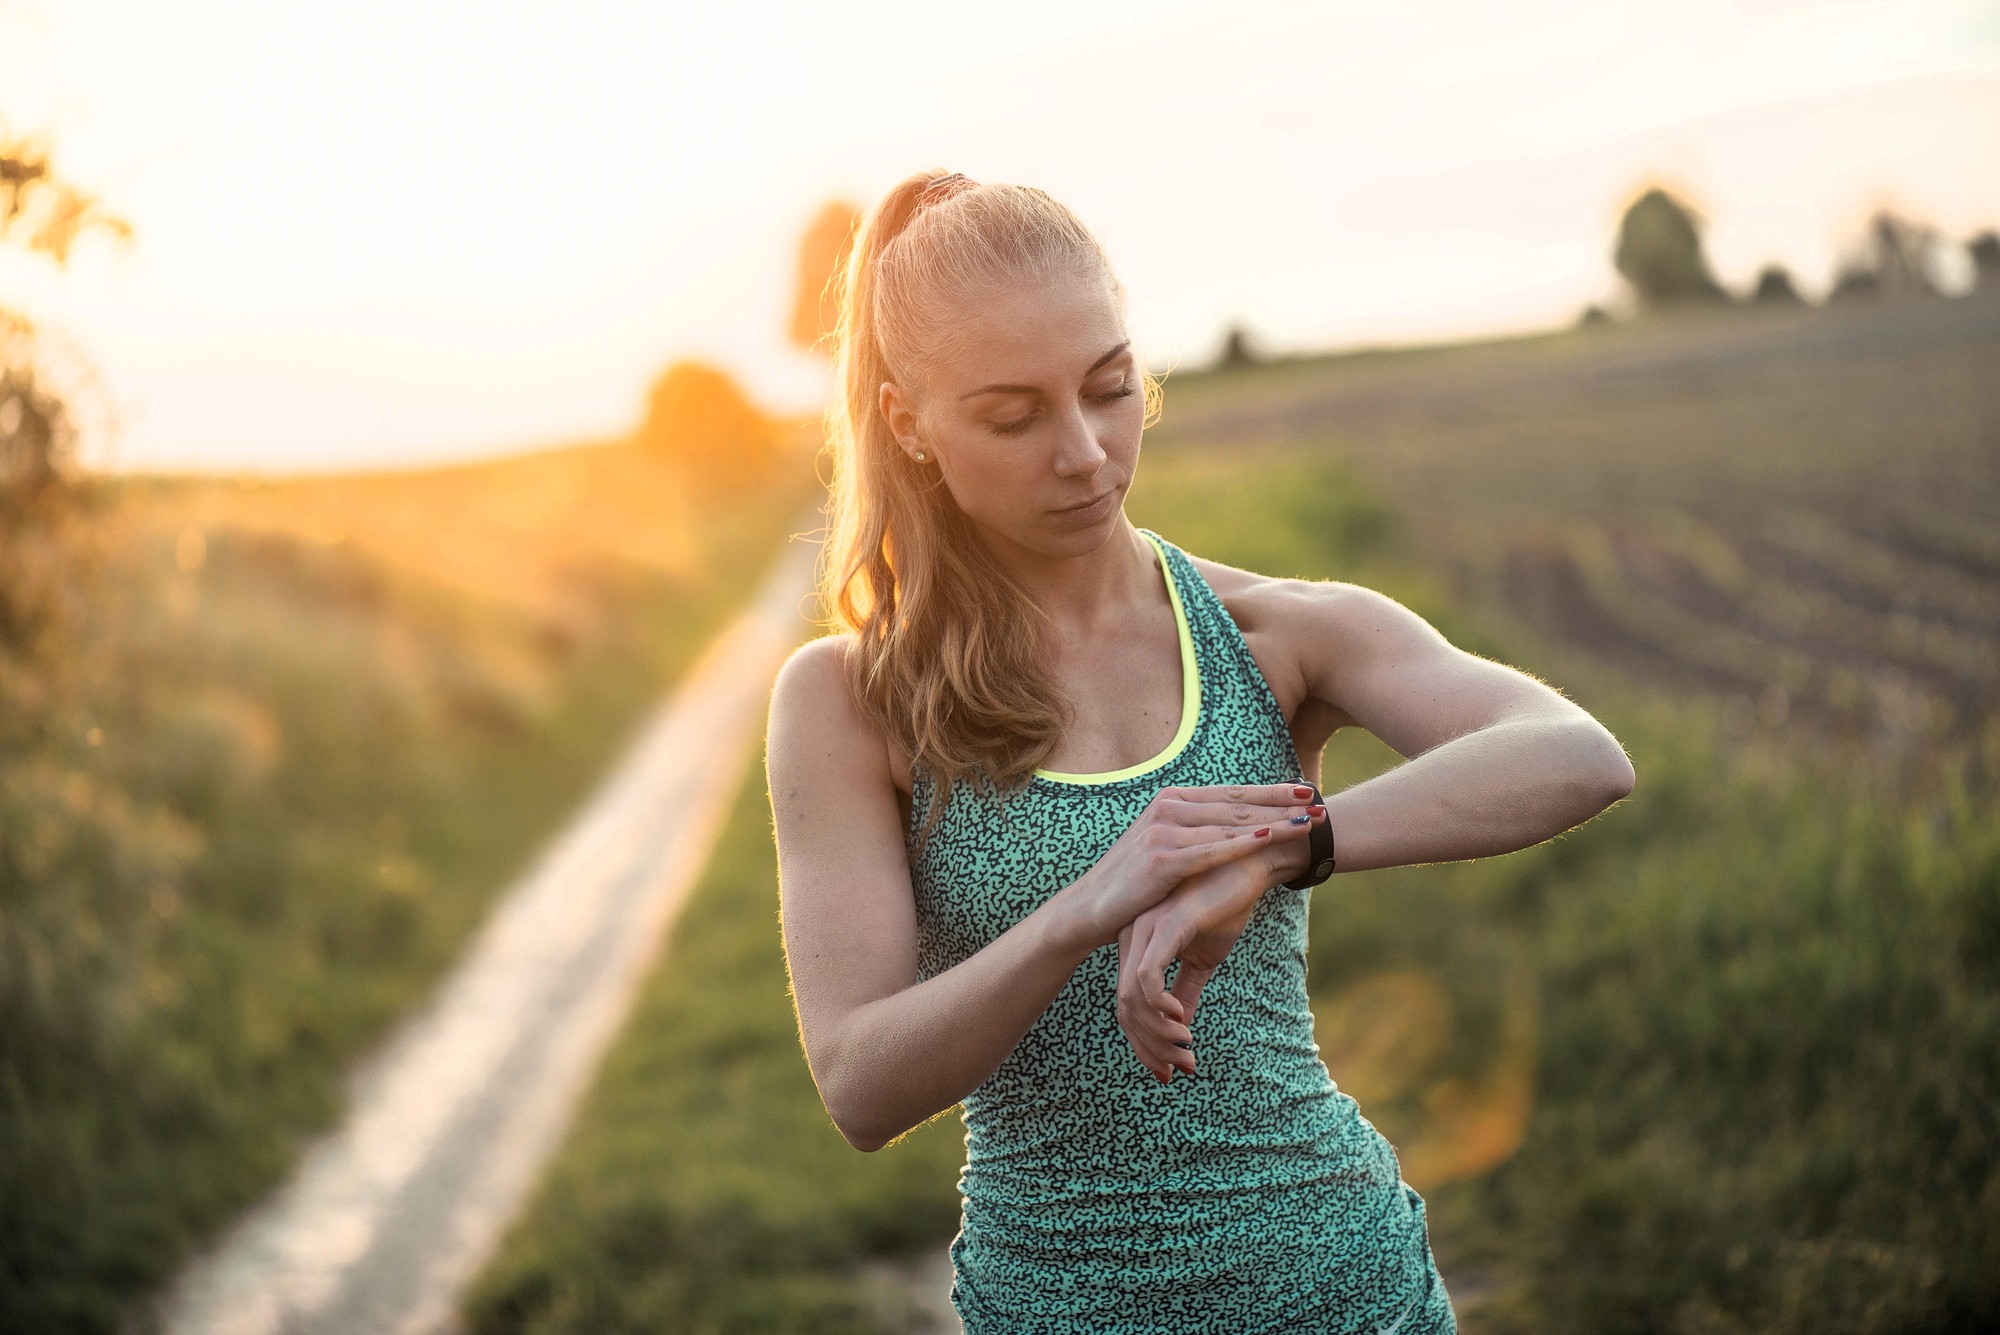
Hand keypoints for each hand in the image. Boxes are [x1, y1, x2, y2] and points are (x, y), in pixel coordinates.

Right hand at [1059, 782, 1323, 954]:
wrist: (1090, 909)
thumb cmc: (1133, 883)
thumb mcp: (1163, 847)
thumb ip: (1192, 832)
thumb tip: (1228, 827)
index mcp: (1171, 800)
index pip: (1231, 793)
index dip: (1271, 791)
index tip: (1305, 789)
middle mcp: (1169, 807)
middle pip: (1238, 805)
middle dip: (1282, 804)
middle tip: (1320, 802)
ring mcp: (1164, 831)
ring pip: (1231, 825)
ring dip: (1274, 823)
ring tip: (1309, 822)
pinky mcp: (1162, 858)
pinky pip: (1212, 850)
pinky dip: (1243, 843)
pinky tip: (1270, 837)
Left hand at [1114, 802, 1324, 1082]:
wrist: (1252, 863)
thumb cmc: (1227, 905)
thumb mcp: (1204, 959)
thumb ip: (1186, 994)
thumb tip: (1182, 1035)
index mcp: (1136, 943)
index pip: (1127, 1004)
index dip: (1145, 1043)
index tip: (1170, 1071)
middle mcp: (1131, 936)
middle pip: (1125, 1008)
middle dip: (1151, 1046)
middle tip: (1179, 1069)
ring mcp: (1144, 928)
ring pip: (1133, 999)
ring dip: (1159, 1035)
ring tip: (1186, 1050)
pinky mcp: (1164, 925)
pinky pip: (1146, 978)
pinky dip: (1160, 1009)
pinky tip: (1183, 1021)